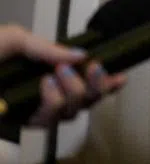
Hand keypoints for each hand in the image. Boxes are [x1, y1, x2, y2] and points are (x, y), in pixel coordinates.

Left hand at [0, 24, 125, 127]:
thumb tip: (80, 56)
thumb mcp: (14, 40)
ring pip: (71, 112)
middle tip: (93, 67)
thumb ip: (47, 48)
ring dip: (73, 92)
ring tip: (57, 74)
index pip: (81, 83)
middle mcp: (43, 96)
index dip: (103, 83)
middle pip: (84, 102)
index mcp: (43, 74)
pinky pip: (50, 119)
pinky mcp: (20, 123)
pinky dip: (53, 101)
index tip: (121, 75)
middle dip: (95, 86)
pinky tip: (46, 85)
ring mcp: (32, 112)